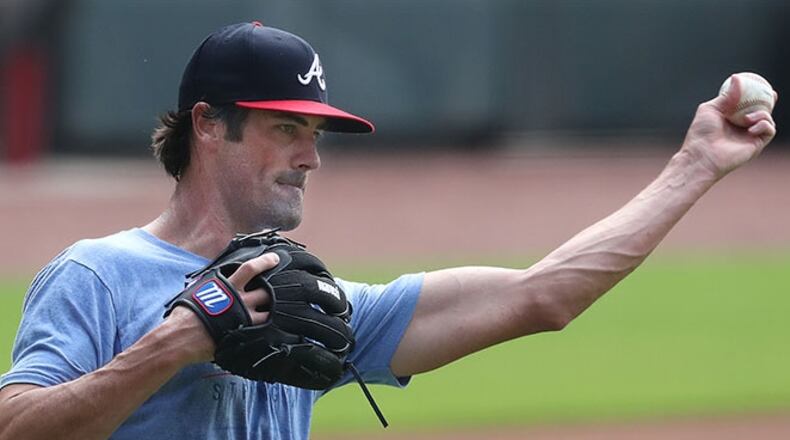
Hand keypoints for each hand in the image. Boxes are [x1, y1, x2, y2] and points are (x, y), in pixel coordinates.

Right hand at [165, 252, 279, 362]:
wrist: (181, 337)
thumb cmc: (185, 314)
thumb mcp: (197, 290)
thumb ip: (212, 284)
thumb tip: (218, 278)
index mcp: (228, 287)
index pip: (250, 269)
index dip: (264, 262)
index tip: (275, 259)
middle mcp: (240, 301)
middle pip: (266, 291)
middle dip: (275, 290)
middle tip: (281, 289)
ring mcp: (244, 318)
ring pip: (269, 312)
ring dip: (274, 311)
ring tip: (280, 311)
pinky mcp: (245, 334)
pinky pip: (263, 330)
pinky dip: (269, 329)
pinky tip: (275, 329)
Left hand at [680, 74, 776, 178]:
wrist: (702, 156)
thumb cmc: (701, 134)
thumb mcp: (710, 109)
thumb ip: (726, 95)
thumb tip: (736, 78)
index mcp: (730, 118)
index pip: (746, 104)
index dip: (755, 95)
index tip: (760, 84)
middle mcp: (741, 127)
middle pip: (761, 111)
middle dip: (769, 102)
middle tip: (771, 94)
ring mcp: (749, 136)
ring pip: (767, 119)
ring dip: (763, 114)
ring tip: (748, 118)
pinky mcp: (756, 145)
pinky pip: (769, 130)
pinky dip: (764, 124)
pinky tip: (751, 128)